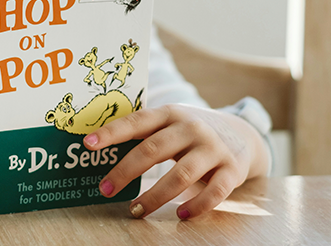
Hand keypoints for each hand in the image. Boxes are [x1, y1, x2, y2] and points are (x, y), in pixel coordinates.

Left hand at [84, 104, 268, 219]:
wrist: (242, 134)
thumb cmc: (191, 133)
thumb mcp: (171, 123)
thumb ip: (144, 133)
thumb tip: (99, 150)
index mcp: (170, 114)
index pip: (137, 121)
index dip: (112, 132)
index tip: (88, 143)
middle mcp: (191, 128)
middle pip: (153, 149)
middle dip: (125, 171)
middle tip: (105, 189)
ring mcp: (213, 148)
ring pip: (181, 175)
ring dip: (155, 196)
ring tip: (136, 211)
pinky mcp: (232, 169)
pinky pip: (214, 192)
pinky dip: (196, 206)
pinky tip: (180, 215)